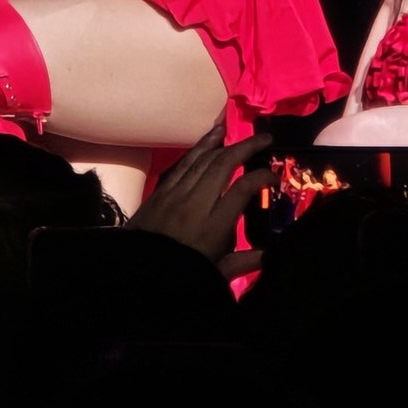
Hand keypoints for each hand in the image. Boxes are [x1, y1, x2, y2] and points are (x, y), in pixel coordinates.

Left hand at [130, 118, 272, 279]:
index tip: (274, 176)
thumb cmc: (179, 278)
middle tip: (264, 139)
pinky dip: (197, 149)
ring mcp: (175, 194)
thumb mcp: (213, 276)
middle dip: (246, 147)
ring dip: (219, 142)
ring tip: (233, 129)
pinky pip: (182, 165)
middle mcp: (196, 203)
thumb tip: (267, 255)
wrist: (133, 276)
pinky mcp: (160, 192)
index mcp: (213, 226)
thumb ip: (241, 263)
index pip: (242, 189)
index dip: (261, 177)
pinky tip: (206, 141)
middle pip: (223, 165)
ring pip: (201, 159)